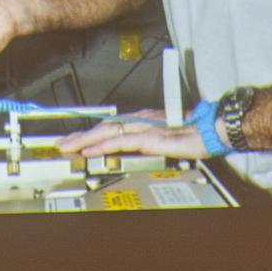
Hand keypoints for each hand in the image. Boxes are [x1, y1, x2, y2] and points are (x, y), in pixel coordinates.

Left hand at [56, 109, 209, 159]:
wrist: (209, 130)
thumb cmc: (194, 134)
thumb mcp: (165, 139)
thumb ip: (148, 143)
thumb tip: (136, 150)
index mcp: (143, 119)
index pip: (110, 126)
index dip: (90, 133)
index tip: (76, 141)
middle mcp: (139, 119)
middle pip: (103, 126)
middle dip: (80, 136)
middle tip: (62, 144)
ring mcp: (143, 126)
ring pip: (106, 132)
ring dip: (85, 141)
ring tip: (69, 148)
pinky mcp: (148, 136)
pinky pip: (120, 141)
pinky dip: (103, 146)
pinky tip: (91, 150)